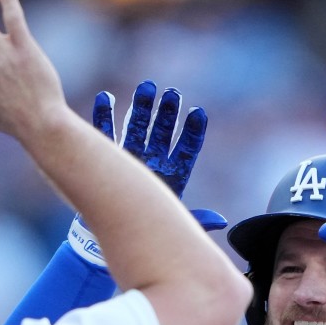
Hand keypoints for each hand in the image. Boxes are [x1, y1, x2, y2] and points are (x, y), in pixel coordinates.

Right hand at [92, 81, 225, 230]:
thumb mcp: (177, 222)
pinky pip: (105, 135)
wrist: (117, 236)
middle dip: (167, 113)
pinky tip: (106, 98)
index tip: (198, 113)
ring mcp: (131, 159)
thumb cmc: (150, 231)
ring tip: (146, 88)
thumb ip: (199, 219)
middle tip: (172, 93)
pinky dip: (104, 117)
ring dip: (141, 108)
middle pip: (162, 133)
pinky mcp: (107, 160)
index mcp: (173, 175)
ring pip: (137, 128)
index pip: (186, 150)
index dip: (192, 133)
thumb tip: (220, 221)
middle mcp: (153, 162)